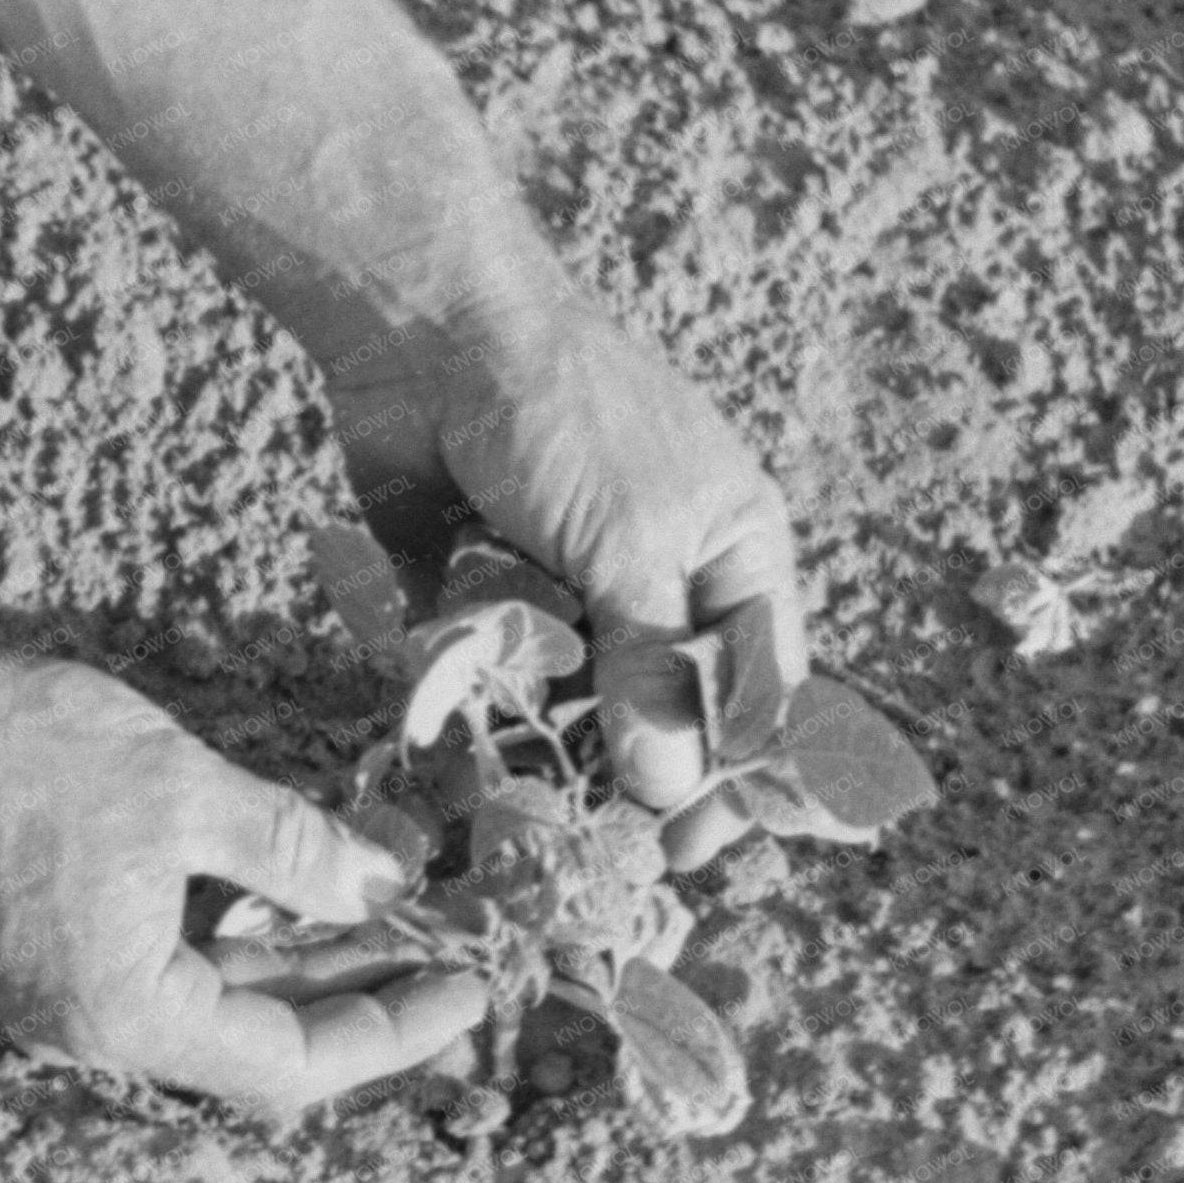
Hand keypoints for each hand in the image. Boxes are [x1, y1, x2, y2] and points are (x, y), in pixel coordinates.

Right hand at [0, 644, 487, 1117]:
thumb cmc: (25, 751)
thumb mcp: (184, 790)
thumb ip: (291, 851)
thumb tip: (380, 889)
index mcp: (127, 1012)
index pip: (290, 1062)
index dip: (388, 1032)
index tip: (466, 992)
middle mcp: (87, 1031)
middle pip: (253, 1050)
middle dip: (355, 1003)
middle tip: (446, 961)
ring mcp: (57, 998)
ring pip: (209, 1009)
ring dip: (297, 972)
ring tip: (388, 923)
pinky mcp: (40, 956)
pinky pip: (161, 975)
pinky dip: (234, 948)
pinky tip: (288, 900)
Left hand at [331, 279, 805, 870]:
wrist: (426, 330)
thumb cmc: (563, 413)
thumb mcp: (631, 545)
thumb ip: (652, 670)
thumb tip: (673, 785)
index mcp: (733, 555)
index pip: (757, 695)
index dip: (730, 778)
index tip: (686, 852)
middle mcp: (657, 578)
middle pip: (657, 712)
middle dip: (620, 774)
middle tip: (586, 841)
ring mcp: (566, 584)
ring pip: (565, 701)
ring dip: (537, 739)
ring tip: (506, 787)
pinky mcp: (480, 586)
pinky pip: (488, 672)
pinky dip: (471, 696)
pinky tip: (448, 720)